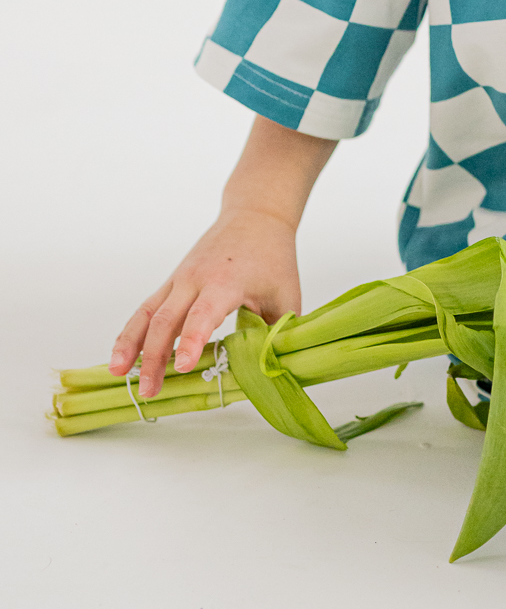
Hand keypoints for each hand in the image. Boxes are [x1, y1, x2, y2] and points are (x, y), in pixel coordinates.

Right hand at [109, 207, 302, 398]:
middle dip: (154, 358)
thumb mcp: (286, 296)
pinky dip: (131, 332)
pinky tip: (123, 356)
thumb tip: (268, 372)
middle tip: (148, 391)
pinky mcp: (171, 284)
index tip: (182, 367)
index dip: (192, 341)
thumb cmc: (273, 258)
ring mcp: (178, 280)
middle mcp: (195, 279)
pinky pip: (146, 309)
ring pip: (146, 313)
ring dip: (129, 344)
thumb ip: (277, 335)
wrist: (254, 216)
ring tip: (117, 373)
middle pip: (165, 320)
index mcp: (226, 282)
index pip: (203, 314)